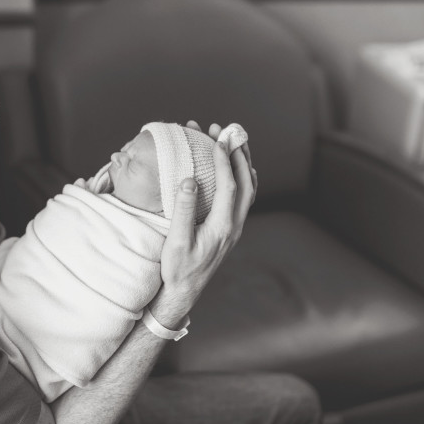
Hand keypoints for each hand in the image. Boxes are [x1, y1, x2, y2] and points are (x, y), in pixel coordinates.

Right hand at [149, 121, 256, 329]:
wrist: (184, 293)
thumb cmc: (177, 270)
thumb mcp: (175, 242)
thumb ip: (183, 210)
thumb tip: (189, 180)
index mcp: (222, 227)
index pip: (228, 185)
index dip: (224, 159)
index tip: (217, 138)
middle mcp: (234, 226)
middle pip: (246, 182)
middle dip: (238, 154)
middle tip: (227, 131)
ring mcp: (234, 228)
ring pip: (248, 189)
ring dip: (242, 163)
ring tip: (232, 142)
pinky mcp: (230, 230)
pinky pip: (243, 198)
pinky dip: (241, 178)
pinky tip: (232, 169)